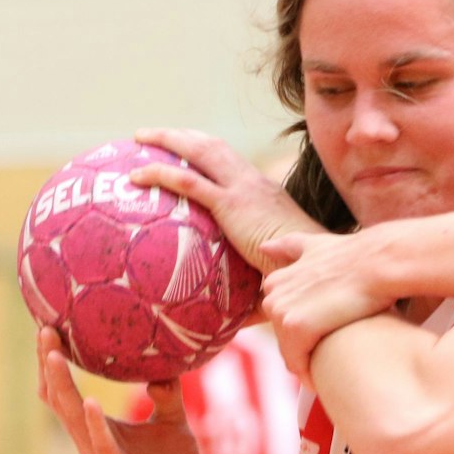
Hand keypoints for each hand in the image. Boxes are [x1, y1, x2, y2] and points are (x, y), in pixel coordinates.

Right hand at [36, 328, 206, 453]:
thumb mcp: (173, 420)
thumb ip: (166, 393)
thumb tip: (162, 369)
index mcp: (96, 428)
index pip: (64, 390)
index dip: (54, 361)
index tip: (50, 325)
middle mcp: (90, 441)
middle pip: (58, 398)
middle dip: (49, 364)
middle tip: (45, 328)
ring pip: (72, 418)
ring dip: (63, 385)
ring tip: (56, 354)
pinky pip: (103, 447)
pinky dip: (95, 424)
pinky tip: (91, 403)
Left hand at [127, 128, 322, 272]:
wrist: (316, 265)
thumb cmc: (300, 276)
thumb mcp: (274, 269)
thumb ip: (252, 283)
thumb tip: (236, 319)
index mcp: (262, 194)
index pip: (231, 163)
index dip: (207, 152)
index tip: (186, 150)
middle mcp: (252, 183)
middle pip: (213, 146)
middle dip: (183, 135)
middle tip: (153, 136)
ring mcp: (242, 190)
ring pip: (200, 151)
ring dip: (169, 139)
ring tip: (140, 137)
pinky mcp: (231, 205)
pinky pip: (188, 182)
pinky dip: (160, 174)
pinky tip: (136, 175)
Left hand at [259, 230, 396, 377]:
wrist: (377, 264)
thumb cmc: (354, 256)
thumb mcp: (315, 245)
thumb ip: (289, 247)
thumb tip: (265, 245)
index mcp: (275, 281)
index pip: (283, 320)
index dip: (304, 331)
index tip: (321, 338)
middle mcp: (272, 296)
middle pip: (284, 338)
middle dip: (304, 349)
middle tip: (329, 355)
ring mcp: (282, 313)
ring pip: (290, 353)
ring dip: (307, 364)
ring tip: (330, 368)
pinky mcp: (297, 329)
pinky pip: (298, 363)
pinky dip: (309, 375)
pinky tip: (323, 380)